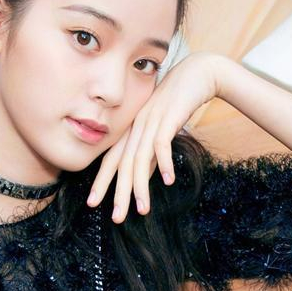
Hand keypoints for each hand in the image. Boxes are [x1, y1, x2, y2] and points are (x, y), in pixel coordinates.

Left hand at [85, 52, 228, 223]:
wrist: (198, 73)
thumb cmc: (180, 102)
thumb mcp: (162, 129)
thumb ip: (153, 150)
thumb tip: (148, 175)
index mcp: (132, 130)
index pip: (112, 159)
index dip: (101, 181)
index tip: (93, 203)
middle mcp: (137, 127)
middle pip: (123, 164)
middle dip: (118, 192)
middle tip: (116, 217)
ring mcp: (151, 121)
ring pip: (140, 159)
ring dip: (140, 186)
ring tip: (142, 209)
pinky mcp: (169, 117)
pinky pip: (163, 144)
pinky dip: (164, 163)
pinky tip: (168, 181)